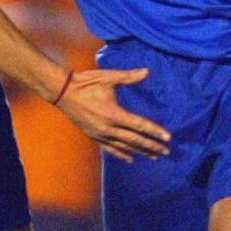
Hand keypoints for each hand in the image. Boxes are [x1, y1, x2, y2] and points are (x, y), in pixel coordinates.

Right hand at [56, 67, 171, 161]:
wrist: (63, 91)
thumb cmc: (86, 83)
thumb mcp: (109, 77)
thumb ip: (129, 77)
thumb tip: (147, 71)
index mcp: (114, 114)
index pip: (140, 125)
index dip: (155, 131)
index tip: (167, 138)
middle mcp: (108, 128)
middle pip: (134, 140)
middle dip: (151, 146)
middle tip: (166, 152)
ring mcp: (100, 134)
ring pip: (124, 147)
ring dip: (140, 152)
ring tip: (153, 157)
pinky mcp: (93, 136)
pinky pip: (110, 148)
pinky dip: (121, 154)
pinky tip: (130, 159)